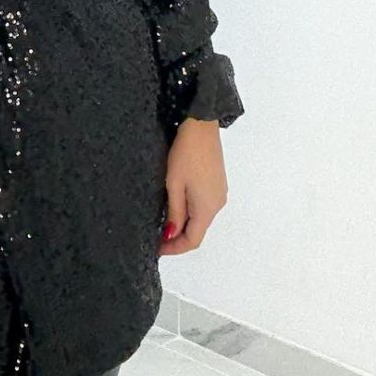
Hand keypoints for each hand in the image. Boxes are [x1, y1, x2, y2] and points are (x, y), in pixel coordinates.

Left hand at [158, 118, 227, 255]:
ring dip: (184, 224)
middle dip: (178, 238)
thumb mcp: (174, 184)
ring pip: (201, 218)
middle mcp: (217, 204)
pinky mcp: (217, 183)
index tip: (157, 249)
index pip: (192, 240)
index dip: (174, 248)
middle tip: (156, 236)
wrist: (201, 126)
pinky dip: (190, 212)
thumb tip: (171, 235)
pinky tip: (176, 206)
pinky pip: (204, 206)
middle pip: (198, 231)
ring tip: (163, 221)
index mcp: (207, 208)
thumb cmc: (185, 154)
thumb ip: (174, 212)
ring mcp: (219, 193)